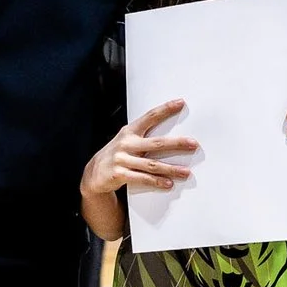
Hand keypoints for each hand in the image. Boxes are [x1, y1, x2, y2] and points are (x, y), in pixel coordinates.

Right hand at [81, 100, 199, 197]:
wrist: (93, 172)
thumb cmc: (117, 154)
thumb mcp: (126, 140)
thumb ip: (143, 137)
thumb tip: (171, 137)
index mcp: (130, 131)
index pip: (150, 117)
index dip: (165, 109)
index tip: (180, 103)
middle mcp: (126, 143)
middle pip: (156, 143)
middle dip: (176, 143)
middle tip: (193, 144)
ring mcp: (122, 159)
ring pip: (152, 165)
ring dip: (171, 169)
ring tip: (186, 172)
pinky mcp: (119, 174)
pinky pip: (142, 178)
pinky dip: (156, 181)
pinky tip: (168, 183)